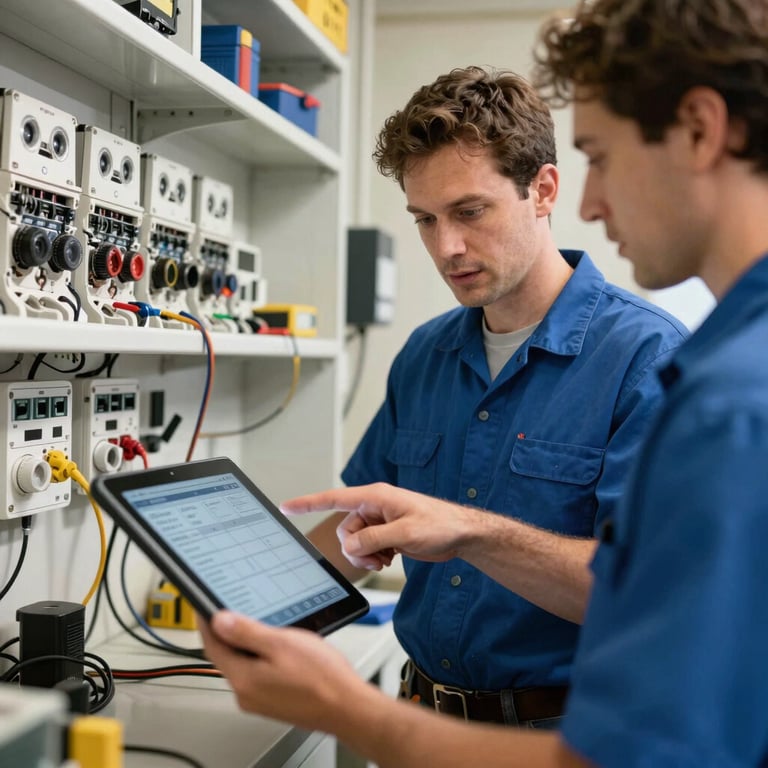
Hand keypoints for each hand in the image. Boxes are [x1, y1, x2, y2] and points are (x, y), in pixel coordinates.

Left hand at [198, 611, 368, 731]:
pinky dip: (261, 657)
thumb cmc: (321, 677)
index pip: (213, 646)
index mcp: (243, 679)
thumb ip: (247, 632)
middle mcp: (246, 694)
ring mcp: (260, 701)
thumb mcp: (281, 643)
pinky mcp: (274, 701)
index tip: (205, 607)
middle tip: (232, 609)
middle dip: (227, 632)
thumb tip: (219, 621)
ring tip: (262, 625)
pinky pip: (258, 674)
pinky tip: (278, 647)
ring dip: (247, 644)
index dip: (207, 624)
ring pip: (244, 665)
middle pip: (226, 657)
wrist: (347, 707)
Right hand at [281, 483, 473, 569]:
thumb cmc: (440, 525)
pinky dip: (373, 557)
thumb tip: (350, 546)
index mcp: (375, 497)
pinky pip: (366, 548)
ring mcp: (380, 521)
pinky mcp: (386, 534)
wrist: (460, 535)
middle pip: (345, 529)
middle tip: (376, 558)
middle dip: (355, 548)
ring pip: (355, 542)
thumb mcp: (405, 534)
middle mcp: (374, 507)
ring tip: (386, 559)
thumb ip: (373, 539)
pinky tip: (390, 559)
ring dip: (365, 555)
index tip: (286, 507)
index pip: (334, 498)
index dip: (308, 503)